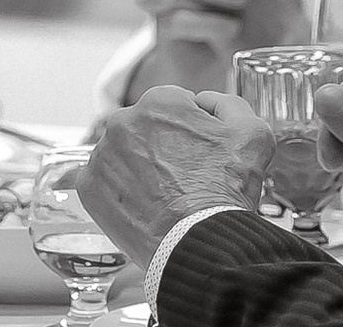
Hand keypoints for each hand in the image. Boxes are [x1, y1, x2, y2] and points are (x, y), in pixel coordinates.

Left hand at [82, 86, 273, 265]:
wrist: (200, 241)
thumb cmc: (225, 190)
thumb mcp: (253, 133)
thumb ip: (230, 104)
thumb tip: (206, 102)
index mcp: (160, 102)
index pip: (175, 105)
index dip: (192, 129)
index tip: (198, 153)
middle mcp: (124, 121)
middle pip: (146, 128)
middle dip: (162, 145)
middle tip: (182, 176)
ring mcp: (103, 155)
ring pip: (122, 153)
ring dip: (138, 166)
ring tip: (163, 194)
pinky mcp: (89, 187)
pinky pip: (102, 181)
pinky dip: (119, 190)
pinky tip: (142, 204)